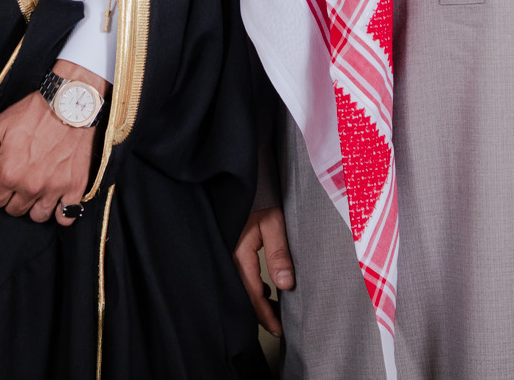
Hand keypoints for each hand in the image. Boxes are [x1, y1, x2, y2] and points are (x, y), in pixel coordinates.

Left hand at [0, 59, 109, 224]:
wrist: (69, 104)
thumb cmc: (30, 115)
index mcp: (9, 174)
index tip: (3, 176)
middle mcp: (30, 186)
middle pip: (14, 210)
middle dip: (13, 197)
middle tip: (20, 178)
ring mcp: (54, 189)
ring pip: (37, 216)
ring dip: (34, 205)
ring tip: (37, 187)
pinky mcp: (75, 187)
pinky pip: (66, 217)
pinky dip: (61, 212)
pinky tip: (56, 199)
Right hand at [232, 206, 293, 336]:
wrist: (244, 183)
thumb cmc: (261, 198)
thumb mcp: (274, 223)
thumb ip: (279, 254)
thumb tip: (286, 285)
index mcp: (239, 254)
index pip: (253, 294)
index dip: (266, 314)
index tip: (278, 330)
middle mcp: (230, 257)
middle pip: (245, 295)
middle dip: (261, 312)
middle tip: (278, 327)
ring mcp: (228, 253)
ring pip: (242, 286)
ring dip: (257, 300)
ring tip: (275, 309)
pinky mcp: (231, 249)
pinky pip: (240, 275)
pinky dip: (253, 287)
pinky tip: (265, 289)